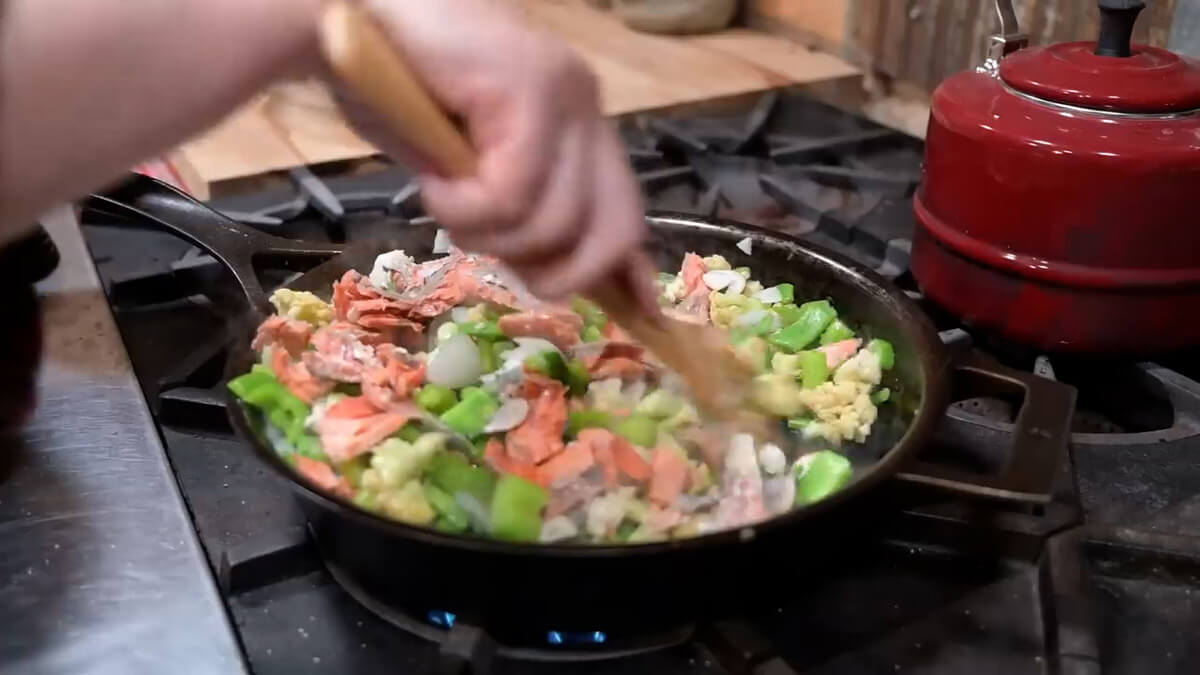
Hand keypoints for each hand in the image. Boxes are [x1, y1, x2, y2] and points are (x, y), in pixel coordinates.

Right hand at [341, 0, 651, 306]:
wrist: (337, 16)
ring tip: (442, 195)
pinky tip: (431, 178)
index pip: (628, 212)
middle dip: (554, 271)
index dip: (630, 272)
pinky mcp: (531, 88)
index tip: (636, 314)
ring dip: (483, 233)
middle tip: (492, 254)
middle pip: (614, 229)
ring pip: (554, 222)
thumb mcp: (464, 172)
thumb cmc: (391, 89)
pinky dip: (461, 207)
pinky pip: (512, 194)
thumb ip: (513, 210)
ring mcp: (565, 95)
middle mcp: (586, 107)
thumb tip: (550, 272)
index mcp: (578, 126)